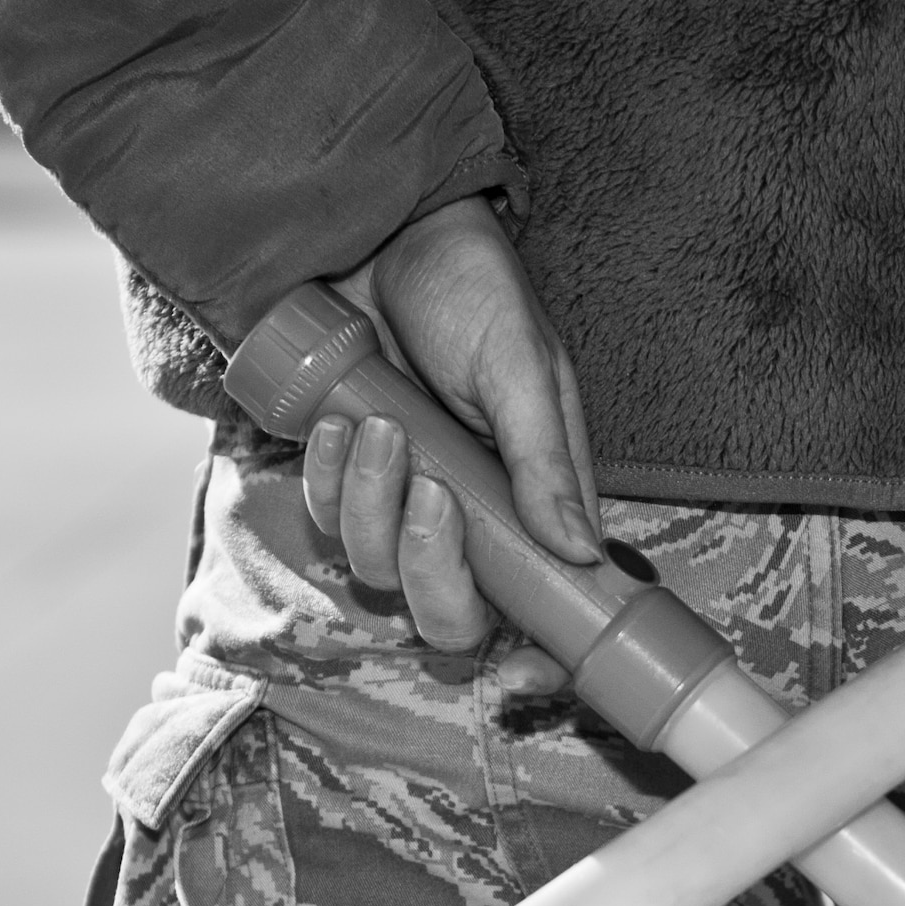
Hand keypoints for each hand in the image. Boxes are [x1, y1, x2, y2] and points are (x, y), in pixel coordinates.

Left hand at [302, 196, 593, 690]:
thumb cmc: (470, 286)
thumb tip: (581, 554)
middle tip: (429, 492)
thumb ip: (547, 461)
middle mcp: (471, 521)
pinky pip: (324, 519)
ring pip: (378, 571)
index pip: (545, 611)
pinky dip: (324, 478)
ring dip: (369, 506)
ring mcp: (400, 505)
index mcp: (535, 507)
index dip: (539, 663)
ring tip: (375, 423)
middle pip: (450, 616)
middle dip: (431, 569)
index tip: (522, 680)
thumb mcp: (523, 366)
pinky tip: (335, 419)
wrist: (377, 225)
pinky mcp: (340, 477)